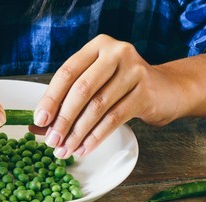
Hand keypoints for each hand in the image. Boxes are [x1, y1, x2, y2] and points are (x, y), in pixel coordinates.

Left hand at [32, 34, 181, 158]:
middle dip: (63, 119)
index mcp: (97, 47)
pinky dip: (95, 137)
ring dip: (78, 133)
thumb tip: (39, 126)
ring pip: (97, 107)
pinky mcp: (145, 92)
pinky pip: (114, 119)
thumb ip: (68, 100)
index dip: (51, 98)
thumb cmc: (122, 88)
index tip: (39, 121)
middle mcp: (116, 53)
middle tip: (52, 141)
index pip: (67, 73)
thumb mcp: (96, 85)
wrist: (166, 90)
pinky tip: (84, 149)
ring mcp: (133, 71)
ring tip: (66, 150)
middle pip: (81, 89)